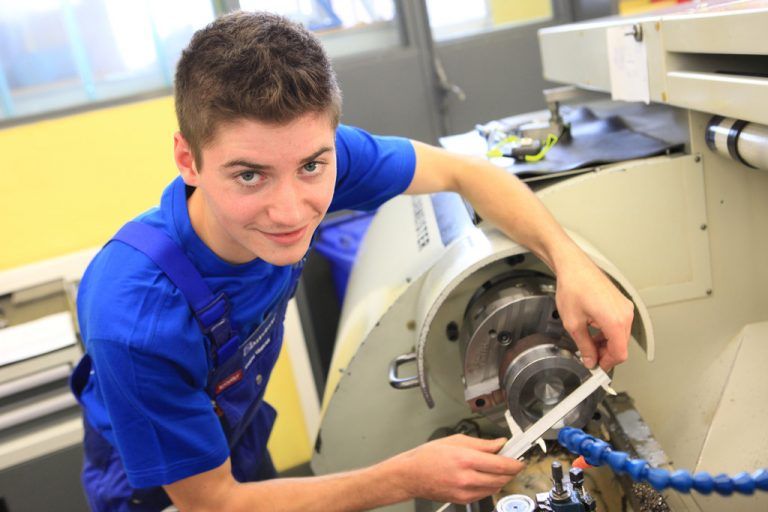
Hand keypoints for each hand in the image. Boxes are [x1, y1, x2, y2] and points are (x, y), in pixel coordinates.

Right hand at [389, 435, 523, 504]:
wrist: (411, 476)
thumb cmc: (428, 456)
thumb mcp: (455, 440)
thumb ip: (481, 443)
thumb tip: (499, 443)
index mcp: (465, 459)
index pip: (501, 464)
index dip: (515, 463)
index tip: (520, 460)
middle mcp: (467, 478)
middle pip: (501, 478)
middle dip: (510, 471)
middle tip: (511, 462)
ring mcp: (465, 492)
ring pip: (495, 488)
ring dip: (501, 479)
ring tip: (496, 468)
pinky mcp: (463, 500)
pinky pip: (485, 494)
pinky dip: (490, 486)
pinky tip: (484, 476)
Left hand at [555, 255, 633, 370]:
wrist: (574, 266)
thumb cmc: (574, 287)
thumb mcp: (573, 323)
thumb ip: (584, 346)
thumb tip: (590, 359)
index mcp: (615, 321)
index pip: (620, 354)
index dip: (607, 364)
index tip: (597, 368)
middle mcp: (625, 314)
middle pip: (621, 345)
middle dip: (605, 354)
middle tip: (589, 356)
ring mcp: (625, 307)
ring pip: (620, 335)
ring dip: (605, 343)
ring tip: (588, 342)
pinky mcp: (621, 302)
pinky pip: (619, 324)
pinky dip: (608, 331)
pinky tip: (593, 330)